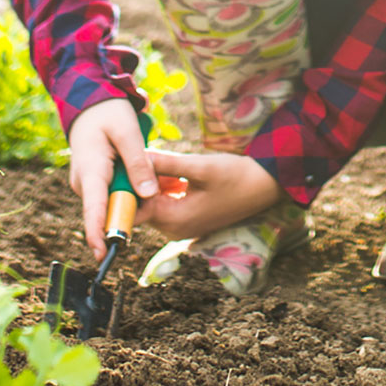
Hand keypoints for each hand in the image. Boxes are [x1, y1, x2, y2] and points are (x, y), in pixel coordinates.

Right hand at [66, 98, 160, 259]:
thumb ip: (139, 163)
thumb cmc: (109, 115)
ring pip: (116, 202)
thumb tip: (148, 195)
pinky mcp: (97, 186)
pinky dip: (133, 190)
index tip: (103, 253)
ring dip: (137, 197)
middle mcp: (85, 184)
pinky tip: (147, 178)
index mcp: (90, 171)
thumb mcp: (128, 132)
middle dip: (135, 210)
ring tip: (158, 179)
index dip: (98, 232)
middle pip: (110, 210)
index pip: (94, 208)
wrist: (91, 107)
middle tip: (162, 190)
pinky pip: (117, 195)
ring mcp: (90, 186)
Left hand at [139, 151, 282, 237]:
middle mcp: (175, 229)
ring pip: (153, 204)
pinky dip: (163, 189)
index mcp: (175, 220)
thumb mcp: (200, 166)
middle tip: (133, 157)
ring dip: (150, 185)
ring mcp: (182, 227)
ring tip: (150, 159)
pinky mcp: (189, 219)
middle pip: (142, 208)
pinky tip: (169, 170)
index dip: (125, 188)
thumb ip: (166, 164)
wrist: (266, 186)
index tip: (119, 166)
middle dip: (137, 184)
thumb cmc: (236, 176)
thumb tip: (137, 156)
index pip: (135, 209)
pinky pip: (165, 204)